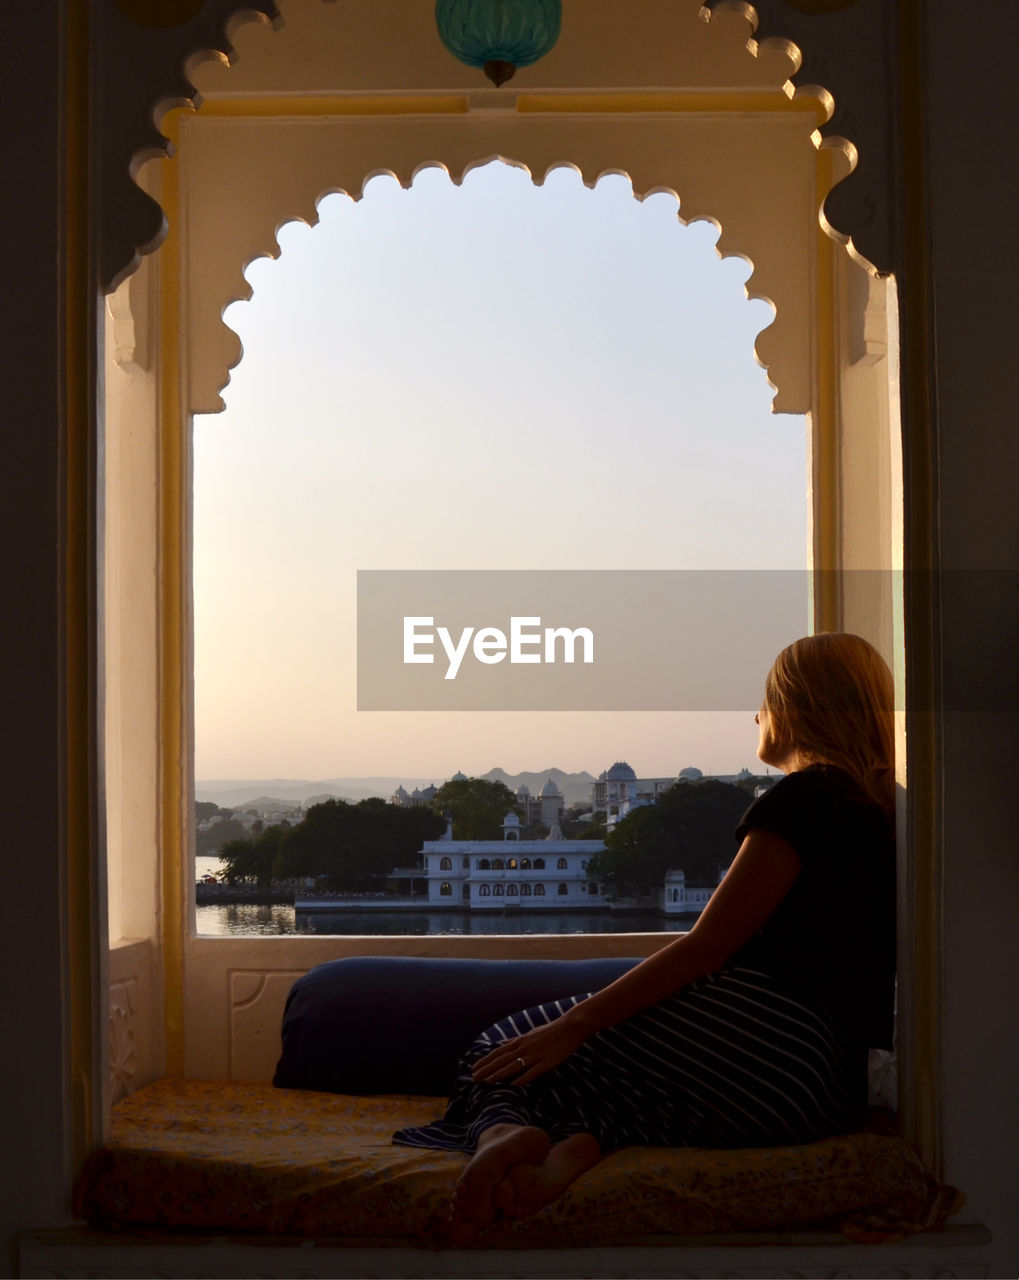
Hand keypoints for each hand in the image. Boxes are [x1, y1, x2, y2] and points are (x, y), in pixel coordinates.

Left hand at [472, 1007, 589, 1086]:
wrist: (569, 1027)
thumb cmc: (549, 1032)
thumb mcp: (529, 1034)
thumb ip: (515, 1042)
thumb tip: (502, 1046)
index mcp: (520, 1041)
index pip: (498, 1052)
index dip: (485, 1061)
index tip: (473, 1068)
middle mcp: (524, 1047)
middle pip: (502, 1060)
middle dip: (487, 1069)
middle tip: (474, 1078)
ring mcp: (535, 1055)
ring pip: (513, 1066)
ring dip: (499, 1074)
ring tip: (487, 1082)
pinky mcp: (547, 1062)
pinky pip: (533, 1071)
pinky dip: (522, 1078)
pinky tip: (514, 1085)